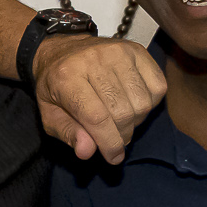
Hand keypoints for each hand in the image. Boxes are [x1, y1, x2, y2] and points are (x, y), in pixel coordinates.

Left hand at [33, 34, 165, 163]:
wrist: (62, 49)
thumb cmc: (56, 86)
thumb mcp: (49, 114)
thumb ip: (68, 133)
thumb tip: (88, 151)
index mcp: (67, 77)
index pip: (97, 117)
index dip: (109, 143)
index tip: (113, 158)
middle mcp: (94, 60)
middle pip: (123, 112)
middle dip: (122, 135)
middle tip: (114, 138)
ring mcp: (119, 52)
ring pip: (142, 102)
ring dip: (136, 121)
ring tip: (121, 120)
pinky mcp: (137, 49)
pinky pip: (158, 87)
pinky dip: (150, 103)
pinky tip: (133, 103)